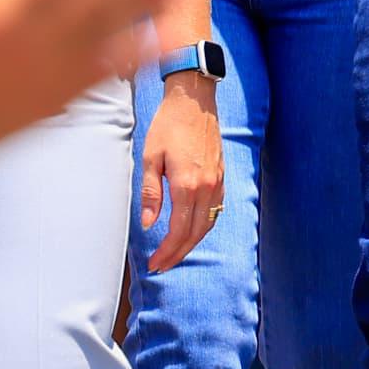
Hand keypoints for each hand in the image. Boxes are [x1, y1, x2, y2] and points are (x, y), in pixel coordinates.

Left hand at [134, 68, 224, 272]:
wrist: (194, 101)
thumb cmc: (168, 127)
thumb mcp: (149, 159)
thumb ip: (150, 193)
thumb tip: (148, 223)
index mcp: (187, 184)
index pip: (178, 230)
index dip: (166, 251)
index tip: (153, 264)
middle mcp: (207, 186)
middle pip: (196, 232)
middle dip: (178, 253)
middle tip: (161, 266)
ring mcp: (217, 181)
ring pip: (208, 223)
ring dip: (192, 242)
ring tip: (175, 253)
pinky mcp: (221, 175)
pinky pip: (215, 209)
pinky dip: (203, 226)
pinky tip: (191, 230)